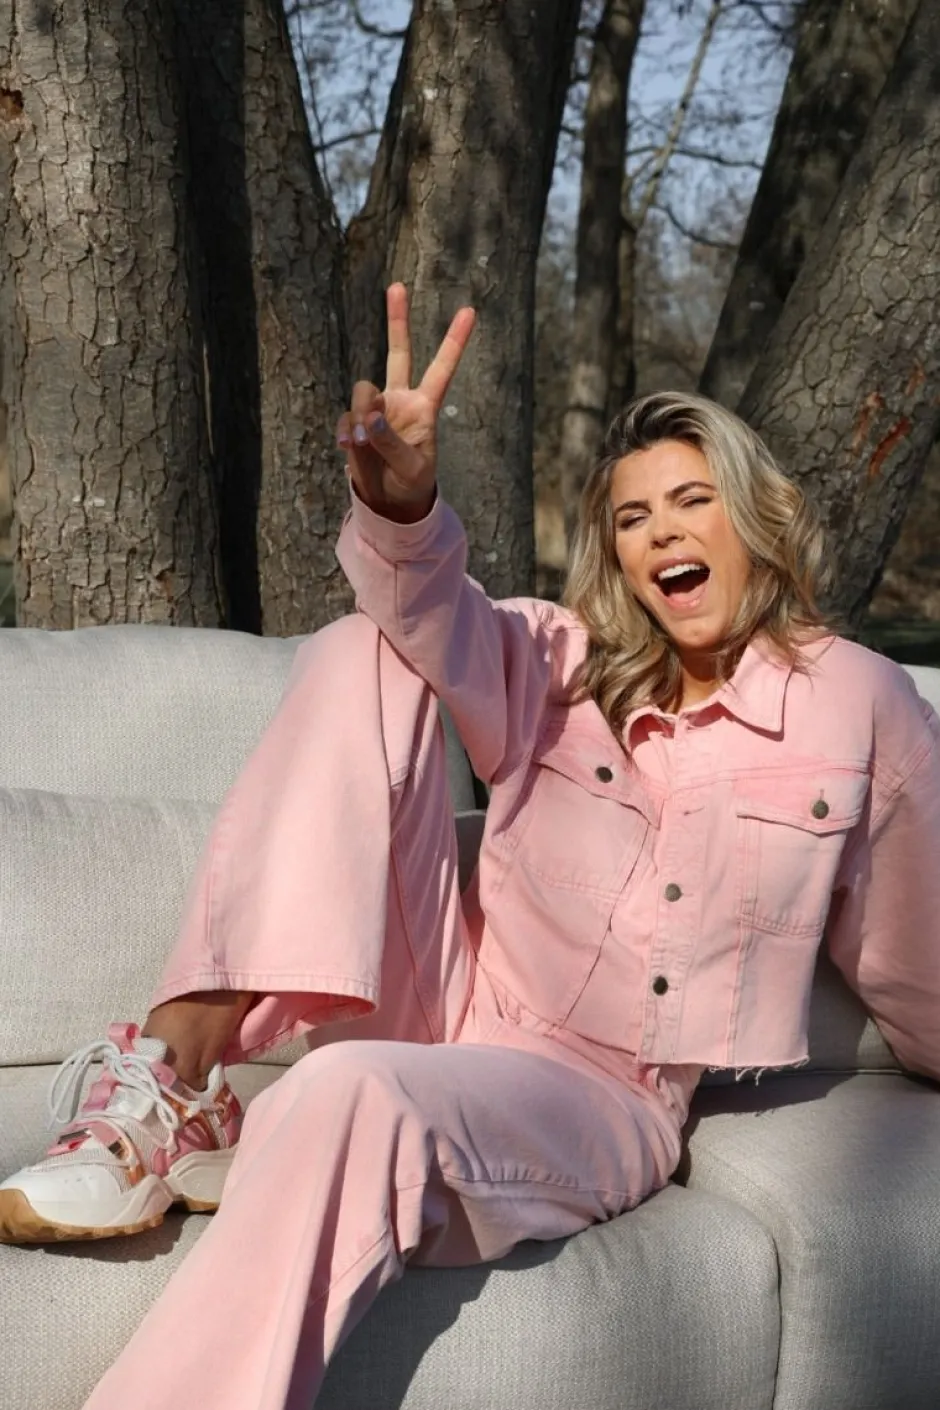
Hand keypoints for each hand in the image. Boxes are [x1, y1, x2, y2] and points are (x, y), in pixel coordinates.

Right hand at [336, 283, 475, 523]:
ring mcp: (376, 409)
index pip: (441, 370)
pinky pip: (346, 418)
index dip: (454, 342)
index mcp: (425, 408)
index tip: (470, 310)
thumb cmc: (411, 484)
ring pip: (363, 391)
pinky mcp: (355, 423)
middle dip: (397, 319)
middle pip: (398, 352)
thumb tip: (370, 417)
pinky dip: (346, 431)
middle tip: (396, 286)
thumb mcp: (411, 469)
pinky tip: (348, 447)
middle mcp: (401, 400)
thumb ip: (392, 442)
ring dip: (361, 413)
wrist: (389, 501)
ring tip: (363, 442)